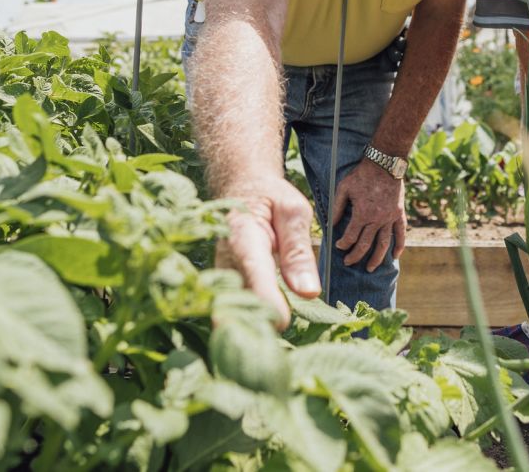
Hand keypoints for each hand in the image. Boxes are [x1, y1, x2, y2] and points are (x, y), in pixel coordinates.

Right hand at [215, 177, 319, 328]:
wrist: (241, 188)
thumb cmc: (271, 199)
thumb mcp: (293, 213)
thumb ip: (298, 252)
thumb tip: (308, 293)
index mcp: (244, 235)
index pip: (254, 272)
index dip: (266, 300)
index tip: (282, 322)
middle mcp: (225, 258)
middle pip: (237, 299)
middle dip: (257, 322)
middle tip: (280, 337)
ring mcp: (219, 274)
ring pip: (231, 309)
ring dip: (252, 325)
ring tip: (273, 340)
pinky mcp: (222, 285)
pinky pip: (232, 309)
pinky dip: (247, 322)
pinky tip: (265, 331)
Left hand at [331, 161, 405, 270]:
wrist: (384, 164)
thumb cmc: (361, 175)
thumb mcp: (344, 188)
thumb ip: (337, 207)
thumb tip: (331, 224)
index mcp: (362, 214)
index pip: (350, 237)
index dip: (343, 244)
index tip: (339, 246)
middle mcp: (377, 220)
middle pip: (365, 244)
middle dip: (355, 256)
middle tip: (349, 262)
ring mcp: (390, 218)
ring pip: (383, 244)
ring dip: (377, 258)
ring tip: (370, 268)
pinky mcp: (399, 214)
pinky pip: (401, 233)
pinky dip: (399, 246)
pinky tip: (395, 256)